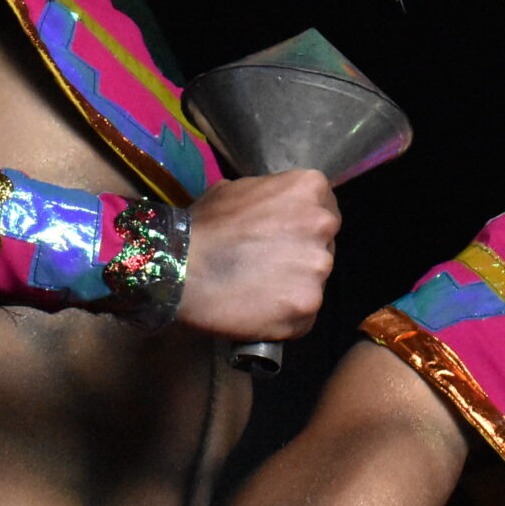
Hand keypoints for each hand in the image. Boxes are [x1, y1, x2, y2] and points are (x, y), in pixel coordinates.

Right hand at [176, 170, 338, 341]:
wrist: (180, 266)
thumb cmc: (204, 225)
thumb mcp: (237, 190)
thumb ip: (271, 198)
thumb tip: (276, 212)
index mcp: (310, 188)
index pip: (323, 210)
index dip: (301, 229)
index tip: (282, 239)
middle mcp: (324, 225)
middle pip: (323, 246)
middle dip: (300, 257)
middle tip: (267, 266)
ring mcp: (319, 268)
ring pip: (314, 282)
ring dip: (293, 287)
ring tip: (258, 290)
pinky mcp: (309, 306)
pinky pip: (304, 315)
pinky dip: (285, 316)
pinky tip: (258, 310)